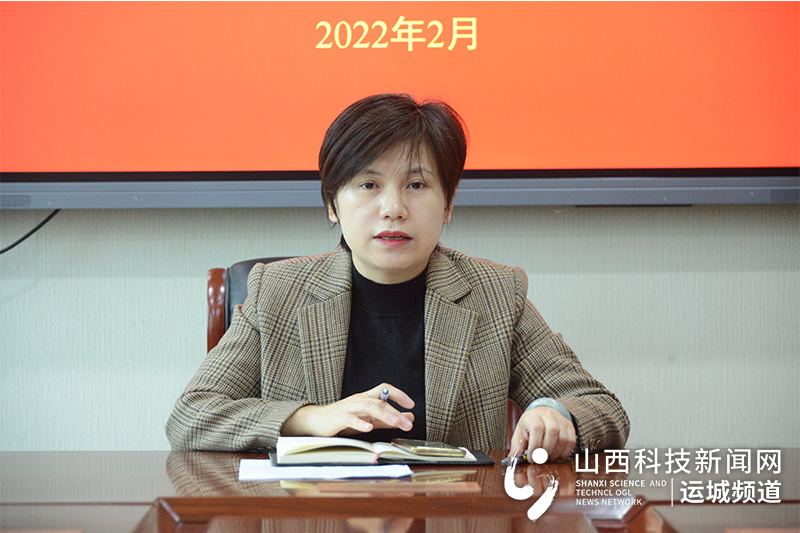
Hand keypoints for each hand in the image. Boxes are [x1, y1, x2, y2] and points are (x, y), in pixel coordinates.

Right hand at [281, 383, 414, 436]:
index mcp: (365, 398)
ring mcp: (348, 408)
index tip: (411, 404)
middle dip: (395, 412)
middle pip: (379, 400)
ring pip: (368, 406)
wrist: (316, 421)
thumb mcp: (368, 419)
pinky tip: (368, 428)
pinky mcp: (338, 418)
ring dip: (384, 414)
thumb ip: (387, 419)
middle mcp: (358, 400)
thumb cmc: (343, 419)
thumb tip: (408, 418)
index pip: (385, 390)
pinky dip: (360, 423)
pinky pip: (350, 419)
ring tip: (396, 422)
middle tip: (408, 422)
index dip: (399, 395)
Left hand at [507, 406, 575, 462]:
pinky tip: (557, 456)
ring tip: (548, 458)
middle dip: (546, 450)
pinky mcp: (569, 425)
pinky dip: (565, 451)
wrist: (541, 414)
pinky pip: (571, 440)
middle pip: (553, 432)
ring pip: (563, 437)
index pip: (537, 429)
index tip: (531, 459)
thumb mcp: (519, 434)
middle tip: (541, 460)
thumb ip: (517, 447)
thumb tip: (512, 460)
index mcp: (533, 416)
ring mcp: (560, 419)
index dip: (535, 446)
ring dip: (556, 452)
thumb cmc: (529, 426)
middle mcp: (548, 415)